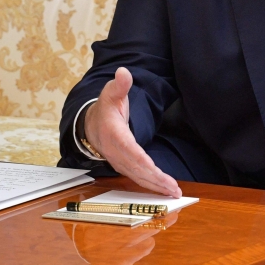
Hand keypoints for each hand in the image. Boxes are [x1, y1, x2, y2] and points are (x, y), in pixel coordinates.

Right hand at [84, 67, 181, 196]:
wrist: (91, 125)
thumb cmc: (106, 108)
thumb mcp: (111, 93)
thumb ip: (120, 85)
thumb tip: (123, 72)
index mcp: (113, 134)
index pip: (129, 149)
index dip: (142, 160)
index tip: (155, 169)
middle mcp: (116, 151)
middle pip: (136, 168)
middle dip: (154, 179)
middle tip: (172, 188)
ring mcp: (119, 161)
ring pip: (138, 176)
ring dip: (156, 186)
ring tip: (173, 192)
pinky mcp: (124, 166)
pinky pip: (138, 178)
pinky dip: (151, 185)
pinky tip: (165, 189)